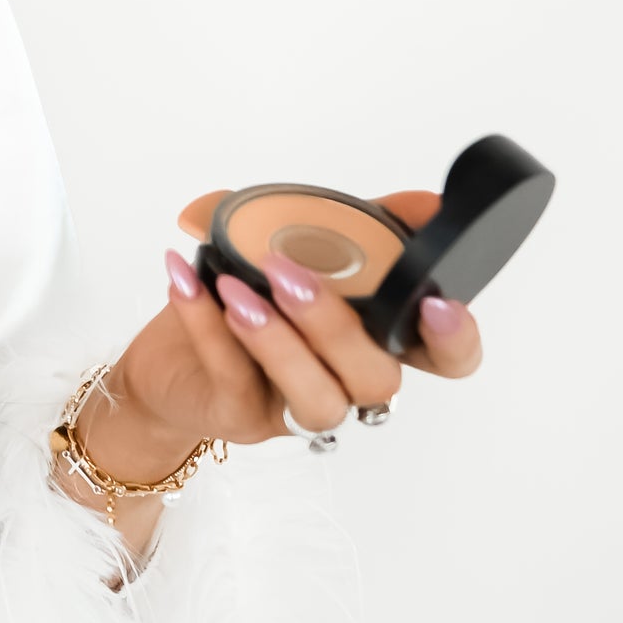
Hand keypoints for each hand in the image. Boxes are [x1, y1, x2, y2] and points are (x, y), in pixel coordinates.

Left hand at [87, 187, 483, 487]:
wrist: (168, 363)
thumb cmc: (245, 305)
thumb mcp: (304, 253)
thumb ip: (362, 230)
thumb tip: (425, 203)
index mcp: (374, 342)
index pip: (445, 358)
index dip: (454, 340)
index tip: (438, 303)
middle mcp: (345, 384)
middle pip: (376, 379)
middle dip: (337, 326)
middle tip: (287, 273)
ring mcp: (294, 409)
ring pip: (316, 398)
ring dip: (278, 341)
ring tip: (236, 289)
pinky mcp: (240, 418)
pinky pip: (233, 377)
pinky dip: (206, 324)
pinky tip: (186, 281)